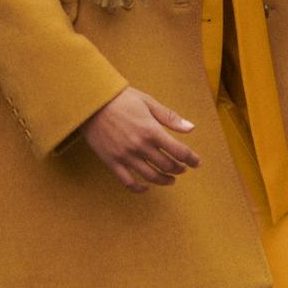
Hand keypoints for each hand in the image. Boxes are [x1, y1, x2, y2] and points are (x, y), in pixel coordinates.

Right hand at [79, 87, 200, 192]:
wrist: (91, 102)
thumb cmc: (120, 99)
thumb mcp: (147, 102)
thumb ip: (169, 117)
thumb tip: (191, 128)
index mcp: (151, 130)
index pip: (179, 151)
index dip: (191, 159)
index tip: (197, 162)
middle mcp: (140, 146)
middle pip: (167, 165)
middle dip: (179, 168)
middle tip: (182, 168)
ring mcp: (125, 155)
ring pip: (151, 176)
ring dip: (164, 180)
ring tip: (170, 179)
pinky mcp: (112, 161)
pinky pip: (128, 181)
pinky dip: (139, 188)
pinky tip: (146, 187)